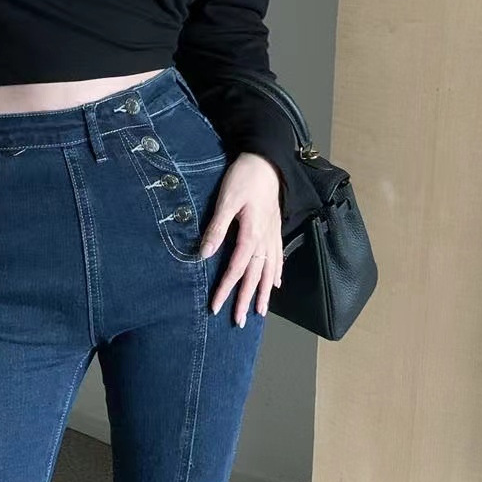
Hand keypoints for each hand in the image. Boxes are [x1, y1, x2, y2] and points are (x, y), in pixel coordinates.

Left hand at [199, 152, 283, 325]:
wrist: (267, 160)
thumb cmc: (244, 177)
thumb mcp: (226, 200)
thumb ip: (216, 228)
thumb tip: (203, 255)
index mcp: (251, 233)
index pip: (237, 269)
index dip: (226, 289)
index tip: (215, 307)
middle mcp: (265, 238)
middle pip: (255, 275)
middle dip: (247, 300)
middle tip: (240, 322)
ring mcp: (272, 234)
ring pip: (269, 270)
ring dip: (264, 292)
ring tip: (261, 311)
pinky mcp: (275, 228)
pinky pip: (278, 256)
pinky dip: (277, 272)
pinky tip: (276, 283)